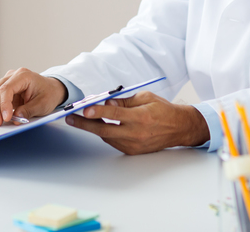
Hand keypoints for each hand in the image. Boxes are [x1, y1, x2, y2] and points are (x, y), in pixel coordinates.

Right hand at [0, 68, 66, 126]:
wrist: (51, 89)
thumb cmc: (48, 94)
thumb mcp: (43, 104)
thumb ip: (28, 111)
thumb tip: (15, 118)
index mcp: (23, 75)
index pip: (7, 88)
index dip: (3, 104)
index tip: (6, 118)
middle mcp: (12, 75)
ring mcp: (6, 80)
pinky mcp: (2, 88)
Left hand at [64, 91, 208, 153]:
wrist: (179, 128)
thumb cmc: (162, 109)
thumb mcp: (145, 97)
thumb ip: (124, 101)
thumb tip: (106, 101)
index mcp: (140, 117)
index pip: (115, 113)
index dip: (98, 111)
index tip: (84, 109)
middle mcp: (136, 133)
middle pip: (104, 129)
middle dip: (84, 124)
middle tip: (70, 118)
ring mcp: (134, 144)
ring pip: (106, 136)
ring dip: (93, 128)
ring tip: (81, 119)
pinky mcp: (133, 151)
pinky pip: (113, 142)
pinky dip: (105, 133)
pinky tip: (98, 125)